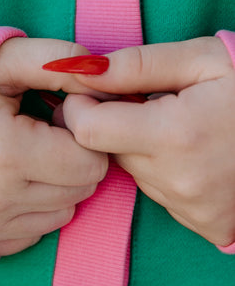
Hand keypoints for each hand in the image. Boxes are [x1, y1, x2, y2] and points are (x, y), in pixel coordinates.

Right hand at [0, 38, 108, 256]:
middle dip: (73, 156)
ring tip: (20, 154)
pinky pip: (37, 231)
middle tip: (37, 131)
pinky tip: (6, 180)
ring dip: (56, 182)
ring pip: (64, 211)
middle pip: (82, 187)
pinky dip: (32, 207)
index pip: (91, 158)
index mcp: (6, 152)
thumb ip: (55, 59)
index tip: (51, 112)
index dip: (80, 130)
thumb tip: (103, 71)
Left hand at [59, 37, 234, 245]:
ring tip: (185, 127)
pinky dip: (167, 173)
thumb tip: (80, 70)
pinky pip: (161, 195)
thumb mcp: (204, 60)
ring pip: (134, 174)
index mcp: (175, 135)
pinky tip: (199, 154)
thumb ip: (137, 65)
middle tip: (151, 102)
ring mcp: (192, 209)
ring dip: (143, 148)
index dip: (80, 107)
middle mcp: (178, 181)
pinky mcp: (206, 225)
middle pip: (107, 152)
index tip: (93, 92)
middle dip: (116, 124)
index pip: (86, 130)